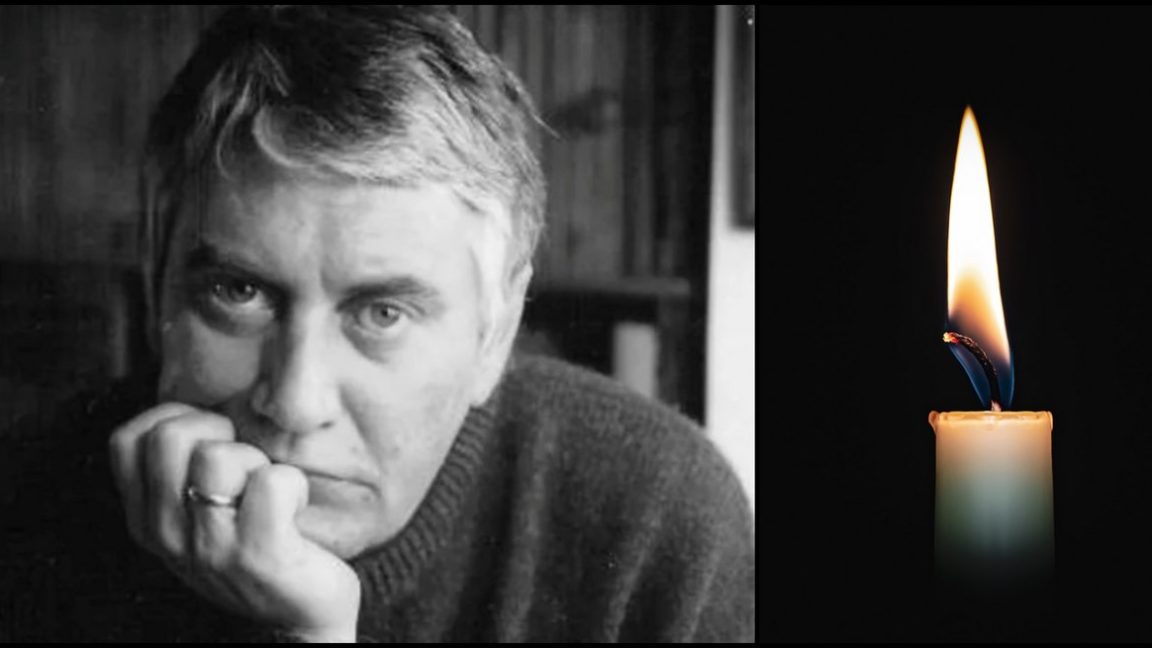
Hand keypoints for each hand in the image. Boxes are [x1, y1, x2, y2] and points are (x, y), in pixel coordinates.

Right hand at [108, 403, 360, 641]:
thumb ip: (179, 467)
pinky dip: (294, 485)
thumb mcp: (197, 512)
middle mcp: (167, 535)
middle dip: (219, 433)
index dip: (175, 419)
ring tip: (267, 495)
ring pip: (220, 456)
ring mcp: (211, 548)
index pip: (129, 437)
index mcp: (146, 519)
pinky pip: (274, 482)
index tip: (210, 442)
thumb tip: (191, 401)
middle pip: (171, 435)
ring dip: (258, 462)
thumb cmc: (254, 548)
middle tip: (244, 467)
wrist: (294, 622)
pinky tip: (293, 511)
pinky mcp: (261, 556)